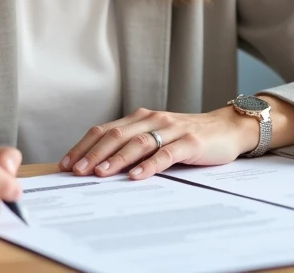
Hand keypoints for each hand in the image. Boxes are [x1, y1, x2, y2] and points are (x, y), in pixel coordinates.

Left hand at [59, 106, 258, 180]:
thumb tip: (98, 166)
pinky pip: (165, 154)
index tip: (66, 163)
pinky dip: (149, 165)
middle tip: (76, 171)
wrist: (227, 129)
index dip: (84, 146)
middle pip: (116, 135)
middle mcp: (153, 119)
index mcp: (141, 118)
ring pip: (138, 143)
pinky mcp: (190, 143)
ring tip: (100, 174)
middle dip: (93, 153)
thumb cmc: (188, 137)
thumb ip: (133, 145)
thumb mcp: (157, 137)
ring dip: (116, 159)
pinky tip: (136, 176)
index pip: (105, 130)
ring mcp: (171, 130)